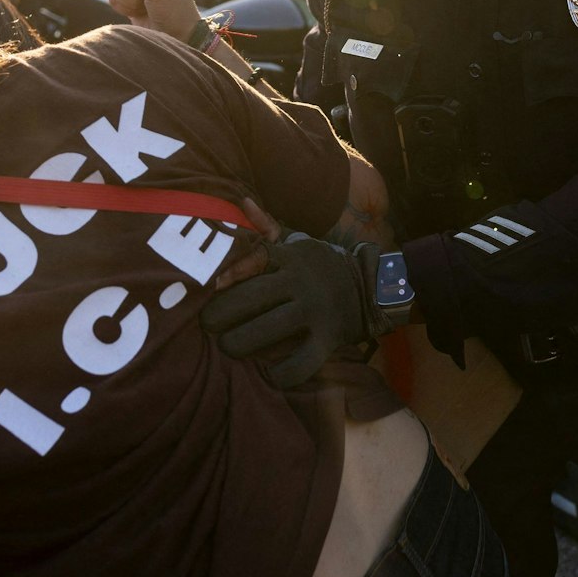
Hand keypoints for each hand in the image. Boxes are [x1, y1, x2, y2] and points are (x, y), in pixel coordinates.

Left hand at [199, 232, 380, 388]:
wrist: (370, 288)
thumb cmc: (320, 268)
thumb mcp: (298, 244)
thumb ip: (267, 228)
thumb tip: (243, 202)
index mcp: (289, 258)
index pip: (253, 258)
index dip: (227, 274)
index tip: (208, 287)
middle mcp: (300, 282)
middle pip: (251, 299)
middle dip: (220, 316)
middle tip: (207, 326)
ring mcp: (315, 310)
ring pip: (268, 331)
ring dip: (240, 344)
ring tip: (229, 348)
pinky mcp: (328, 338)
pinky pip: (301, 362)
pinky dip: (282, 374)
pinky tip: (270, 375)